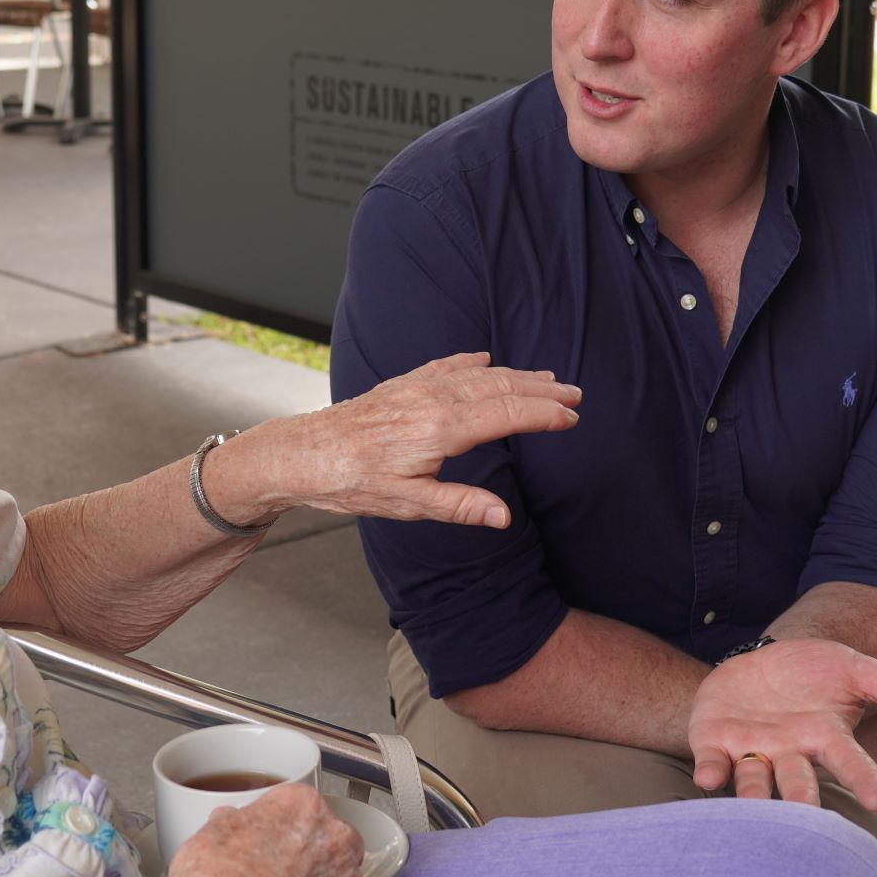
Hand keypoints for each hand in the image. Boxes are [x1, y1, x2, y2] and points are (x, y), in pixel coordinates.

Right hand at [148, 785, 363, 876]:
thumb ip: (236, 822)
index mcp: (303, 806)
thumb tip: (230, 824)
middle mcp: (334, 841)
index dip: (282, 827)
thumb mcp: (212, 833)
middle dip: (312, 854)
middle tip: (280, 872)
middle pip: (332, 840)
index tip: (271, 839)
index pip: (301, 807)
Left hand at [228, 352, 580, 529]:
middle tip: (576, 393)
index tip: (573, 417)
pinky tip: (484, 359)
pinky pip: (444, 366)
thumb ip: (459, 506)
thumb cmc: (351, 483)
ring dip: (515, 375)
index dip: (544, 415)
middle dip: (541, 390)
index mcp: (441, 429)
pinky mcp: (398, 386)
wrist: (301, 454)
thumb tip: (505, 516)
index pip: (507, 415)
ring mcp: (415, 388)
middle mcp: (432, 400)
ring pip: (477, 374)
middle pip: (500, 388)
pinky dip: (472, 362)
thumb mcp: (407, 504)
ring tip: (546, 378)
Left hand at [688, 639, 876, 810]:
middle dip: (803, 796)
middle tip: (808, 812)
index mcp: (828, 737)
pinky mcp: (716, 742)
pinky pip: (713, 761)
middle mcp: (792, 752)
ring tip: (756, 805)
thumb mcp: (858, 672)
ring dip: (756, 793)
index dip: (864, 779)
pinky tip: (710, 776)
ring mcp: (753, 749)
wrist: (763, 661)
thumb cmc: (815, 674)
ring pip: (756, 780)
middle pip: (799, 781)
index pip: (851, 762)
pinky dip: (712, 769)